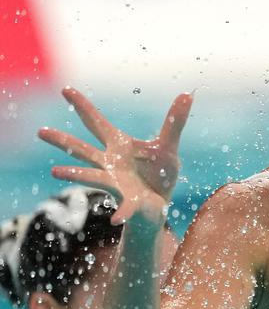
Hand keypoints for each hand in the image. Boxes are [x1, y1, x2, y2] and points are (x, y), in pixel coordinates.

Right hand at [39, 87, 193, 223]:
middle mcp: (110, 164)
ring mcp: (116, 183)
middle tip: (40, 131)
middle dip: (63, 140)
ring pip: (92, 177)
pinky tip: (117, 219)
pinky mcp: (130, 202)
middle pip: (83, 149)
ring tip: (56, 172)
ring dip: (75, 175)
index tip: (66, 88)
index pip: (97, 123)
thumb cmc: (158, 173)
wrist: (160, 204)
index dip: (83, 106)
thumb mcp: (168, 146)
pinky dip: (122, 213)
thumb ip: (175, 122)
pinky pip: (126, 208)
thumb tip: (188, 93)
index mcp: (118, 146)